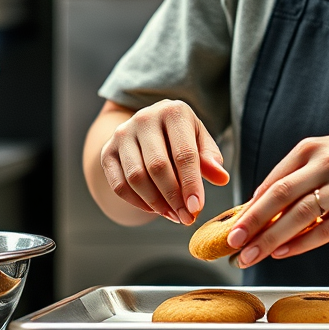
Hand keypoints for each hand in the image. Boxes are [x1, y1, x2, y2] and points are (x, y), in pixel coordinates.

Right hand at [100, 99, 228, 224]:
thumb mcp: (200, 140)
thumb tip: (221, 178)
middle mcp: (144, 118)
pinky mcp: (107, 151)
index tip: (197, 208)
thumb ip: (211, 158)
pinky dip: (137, 203)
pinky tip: (155, 209)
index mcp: (173, 111)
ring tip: (173, 215)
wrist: (149, 126)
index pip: (184, 153)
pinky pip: (119, 185)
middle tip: (186, 217)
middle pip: (158, 167)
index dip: (191, 183)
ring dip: (156, 203)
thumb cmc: (181, 135)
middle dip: (174, 197)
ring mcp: (122, 134)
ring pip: (136, 177)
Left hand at [225, 129, 328, 266]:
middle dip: (253, 222)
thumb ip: (293, 176)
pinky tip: (285, 252)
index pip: (274, 181)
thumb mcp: (324, 154)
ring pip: (303, 215)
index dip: (250, 206)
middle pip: (282, 196)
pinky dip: (303, 243)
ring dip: (273, 238)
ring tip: (252, 254)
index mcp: (312, 148)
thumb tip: (256, 206)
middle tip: (233, 242)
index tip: (231, 227)